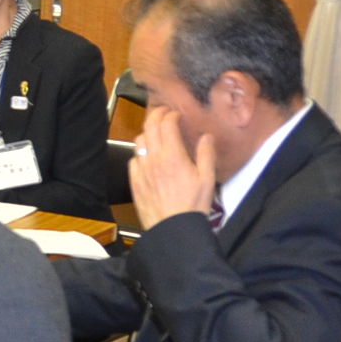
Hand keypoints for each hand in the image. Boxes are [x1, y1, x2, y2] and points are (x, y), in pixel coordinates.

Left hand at [129, 107, 218, 228]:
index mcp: (173, 156)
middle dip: (156, 115)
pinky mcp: (134, 181)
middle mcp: (154, 159)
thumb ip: (206, 154)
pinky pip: (133, 159)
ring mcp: (141, 170)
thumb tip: (206, 136)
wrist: (173, 228)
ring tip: (155, 134)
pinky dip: (140, 153)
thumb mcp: (207, 179)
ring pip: (139, 141)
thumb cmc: (192, 205)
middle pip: (149, 127)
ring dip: (147, 133)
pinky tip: (147, 157)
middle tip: (163, 113)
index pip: (166, 124)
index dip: (170, 114)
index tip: (176, 114)